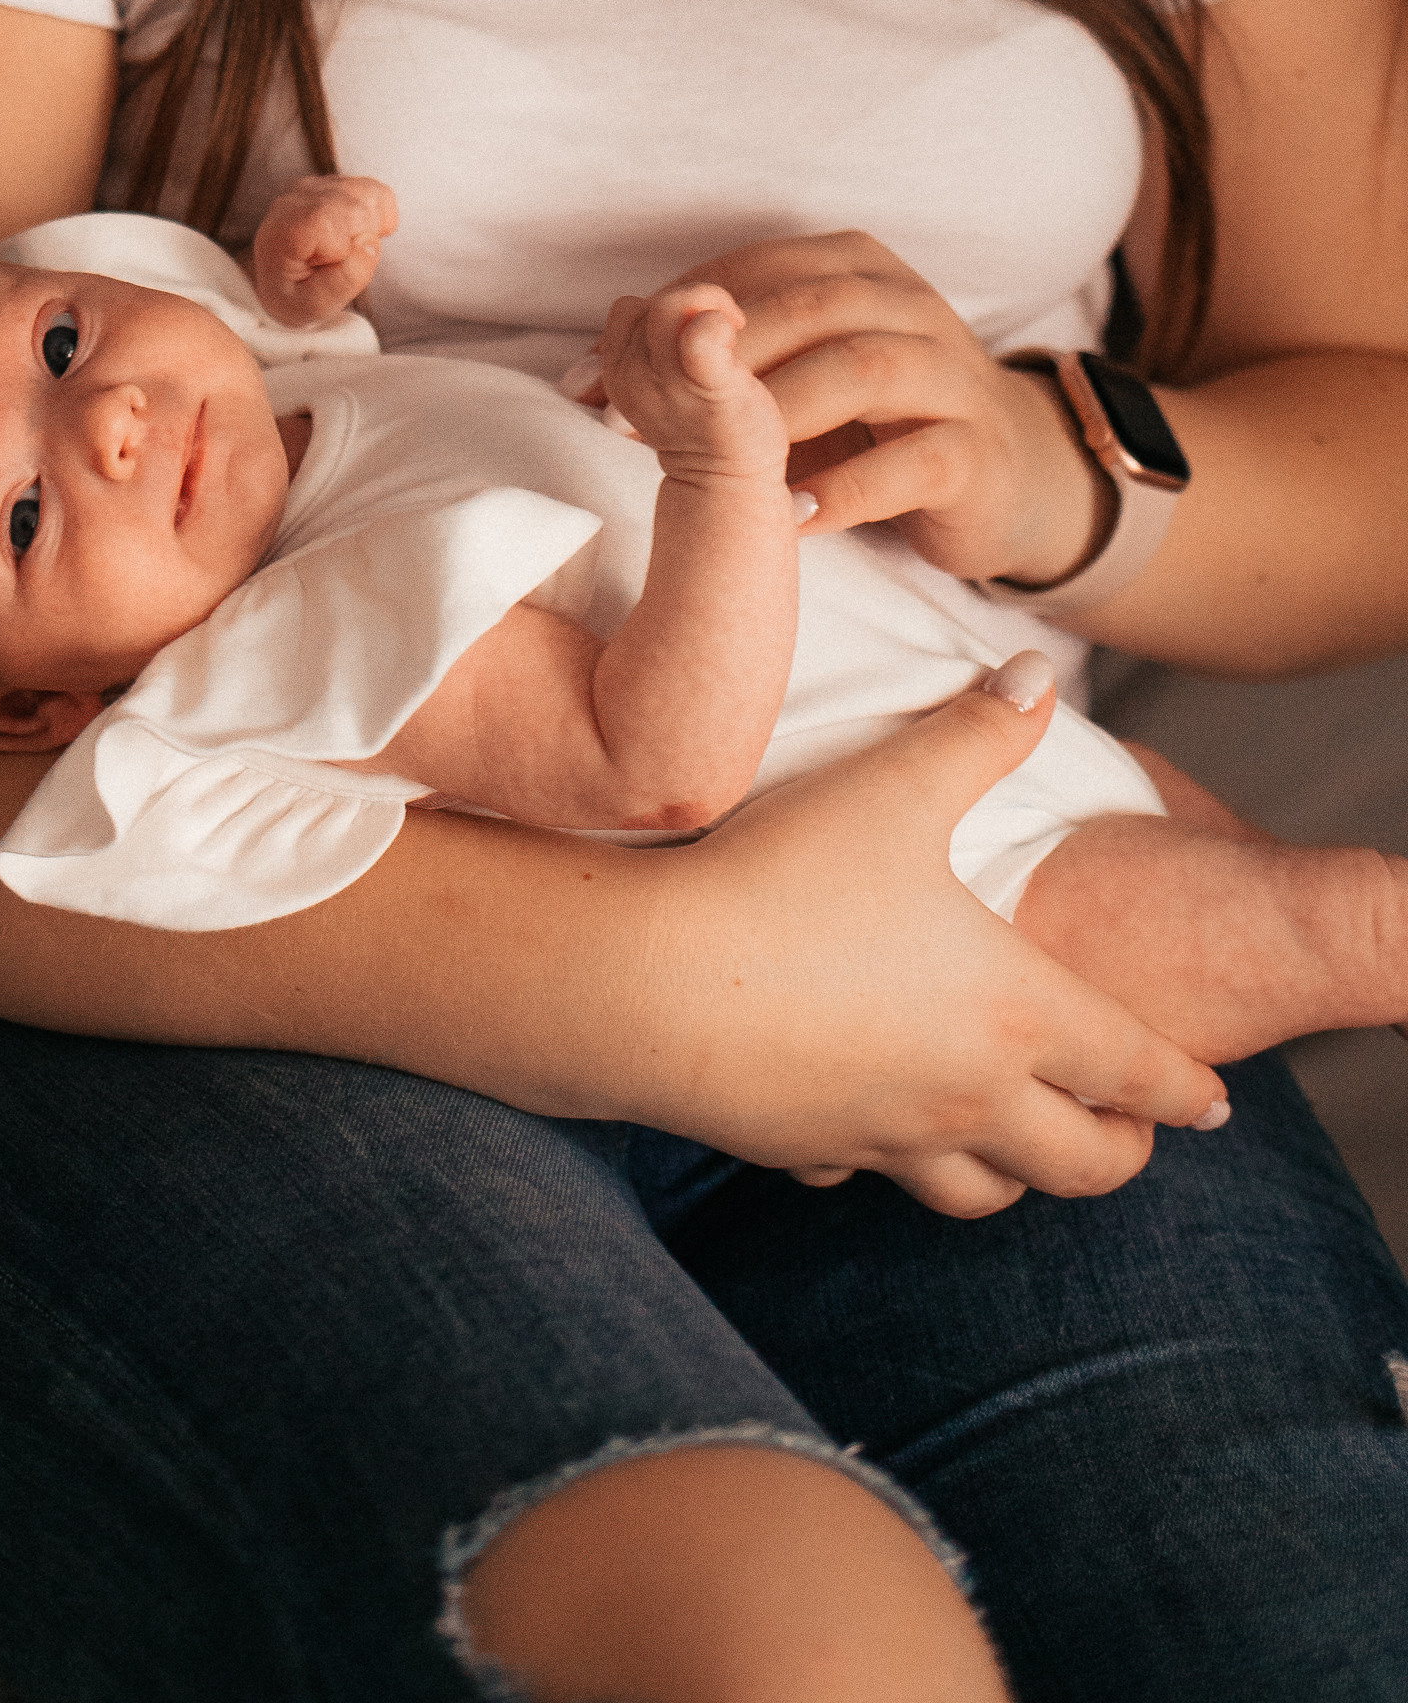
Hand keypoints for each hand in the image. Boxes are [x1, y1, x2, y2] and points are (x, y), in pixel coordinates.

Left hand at [251, 174, 398, 327]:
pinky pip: (379, 193)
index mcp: (284, 228)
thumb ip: (341, 282)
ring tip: (345, 249)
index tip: (326, 265)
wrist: (280, 279)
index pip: (326, 219)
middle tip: (338, 261)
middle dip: (361, 241)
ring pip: (372, 196)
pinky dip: (379, 218)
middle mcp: (298, 197)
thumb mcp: (311, 306)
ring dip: (371, 229)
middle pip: (356, 208)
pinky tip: (358, 235)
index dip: (341, 248)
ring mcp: (319, 185)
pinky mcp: (339, 183)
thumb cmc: (294, 294)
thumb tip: (370, 243)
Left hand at [572, 232, 1097, 584]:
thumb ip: (703, 365)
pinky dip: (846, 488)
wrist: (1007, 476)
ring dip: (781, 414)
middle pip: (810, 308)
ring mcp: (952, 374)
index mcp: (856, 267)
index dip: (676, 317)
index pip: (755, 269)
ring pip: (864, 371)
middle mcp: (909, 305)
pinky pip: (912, 462)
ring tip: (722, 461)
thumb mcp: (789, 377)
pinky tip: (792, 516)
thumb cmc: (872, 418)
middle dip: (719, 361)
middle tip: (645, 420)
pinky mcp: (978, 452)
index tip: (604, 380)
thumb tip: (580, 375)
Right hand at [583, 281, 793, 491]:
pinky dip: (716, 322)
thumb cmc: (704, 426)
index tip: (696, 332)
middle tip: (725, 328)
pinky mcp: (709, 385)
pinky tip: (734, 331)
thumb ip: (652, 349)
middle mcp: (634, 377)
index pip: (628, 311)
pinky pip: (699, 336)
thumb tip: (665, 306)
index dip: (663, 309)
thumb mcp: (660, 385)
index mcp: (619, 374)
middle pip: (650, 304)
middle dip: (691, 302)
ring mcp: (668, 382)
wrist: (727, 484)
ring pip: (670, 306)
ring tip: (733, 329)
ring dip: (708, 304)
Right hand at [622, 667, 1228, 1213]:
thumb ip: (978, 733)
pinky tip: (873, 1123)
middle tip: (1128, 1129)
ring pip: (987, 1195)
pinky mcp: (813, 1150)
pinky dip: (891, 1160)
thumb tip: (1037, 674)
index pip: (1136, 1072)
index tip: (1217, 1108)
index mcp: (1014, 1012)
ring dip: (1018, 1172)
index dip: (1186, 1092)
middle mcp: (969, 1095)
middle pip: (1082, 1163)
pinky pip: (873, 1176)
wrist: (653, 983)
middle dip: (1119, 1149)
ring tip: (1020, 1139)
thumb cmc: (785, 879)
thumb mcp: (893, 789)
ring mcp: (890, 1135)